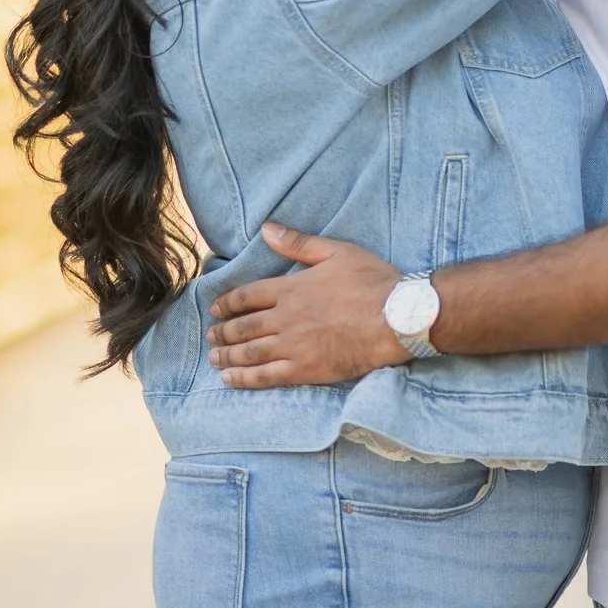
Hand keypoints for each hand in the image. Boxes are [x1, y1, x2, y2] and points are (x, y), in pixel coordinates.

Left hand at [207, 223, 408, 388]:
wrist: (396, 318)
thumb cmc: (371, 282)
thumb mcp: (336, 251)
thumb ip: (298, 243)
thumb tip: (266, 229)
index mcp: (291, 288)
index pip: (248, 296)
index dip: (228, 303)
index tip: (216, 310)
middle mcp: (286, 317)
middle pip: (244, 326)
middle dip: (223, 331)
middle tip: (210, 336)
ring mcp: (293, 346)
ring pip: (250, 352)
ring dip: (227, 355)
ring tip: (214, 357)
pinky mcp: (305, 369)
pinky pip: (266, 376)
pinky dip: (244, 378)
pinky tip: (230, 379)